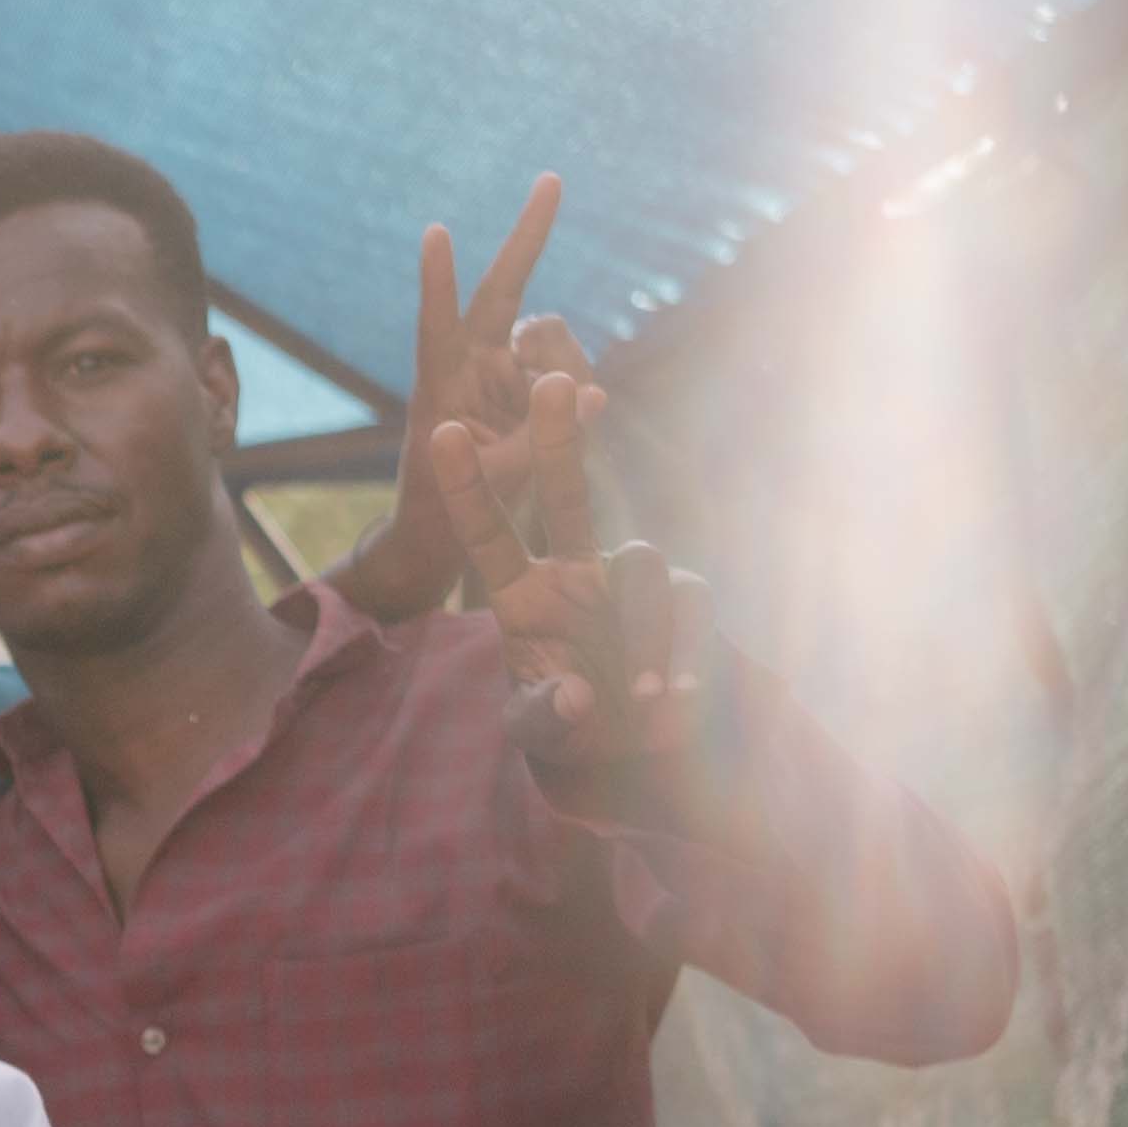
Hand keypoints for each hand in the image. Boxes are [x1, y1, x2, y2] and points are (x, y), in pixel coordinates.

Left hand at [335, 179, 587, 624]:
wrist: (446, 535)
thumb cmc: (451, 511)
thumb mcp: (497, 483)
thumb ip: (542, 439)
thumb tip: (593, 393)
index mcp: (440, 387)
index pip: (438, 325)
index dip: (439, 281)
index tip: (434, 232)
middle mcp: (469, 365)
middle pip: (502, 290)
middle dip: (528, 237)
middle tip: (551, 180)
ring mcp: (500, 369)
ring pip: (551, 336)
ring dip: (567, 363)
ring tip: (561, 412)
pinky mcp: (527, 383)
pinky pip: (568, 366)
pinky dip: (577, 386)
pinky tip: (572, 414)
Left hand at [432, 374, 717, 813]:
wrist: (634, 745)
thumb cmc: (573, 726)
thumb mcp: (541, 730)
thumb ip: (544, 715)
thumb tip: (577, 695)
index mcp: (522, 593)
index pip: (487, 533)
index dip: (467, 486)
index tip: (438, 433)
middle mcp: (574, 571)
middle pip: (566, 494)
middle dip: (558, 440)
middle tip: (552, 381)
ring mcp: (629, 578)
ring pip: (642, 568)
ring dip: (644, 637)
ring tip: (644, 699)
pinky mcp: (685, 595)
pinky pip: (689, 607)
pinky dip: (683, 656)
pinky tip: (676, 698)